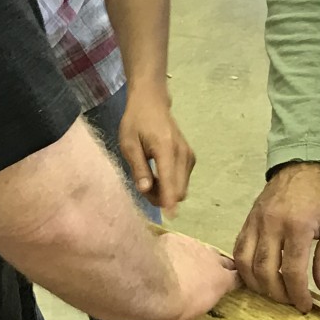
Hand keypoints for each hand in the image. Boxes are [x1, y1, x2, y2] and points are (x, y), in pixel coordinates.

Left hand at [119, 88, 195, 216]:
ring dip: (166, 192)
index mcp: (166, 148)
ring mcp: (189, 155)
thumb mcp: (129, 143)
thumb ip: (139, 167)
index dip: (169, 201)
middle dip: (162, 197)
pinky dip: (171, 184)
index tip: (169, 217)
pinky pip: (183, 180)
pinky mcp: (190, 157)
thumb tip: (145, 190)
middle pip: (179, 189)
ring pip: (182, 187)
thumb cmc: (136, 122)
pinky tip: (158, 174)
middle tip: (143, 187)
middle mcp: (182, 153)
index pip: (170, 180)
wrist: (152, 103)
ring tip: (148, 178)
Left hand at [157, 230, 239, 319]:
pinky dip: (177, 250)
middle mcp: (211, 259)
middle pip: (222, 260)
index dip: (234, 279)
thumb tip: (202, 295)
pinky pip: (180, 243)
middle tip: (210, 274)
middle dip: (219, 266)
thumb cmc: (175, 308)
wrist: (151, 284)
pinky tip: (167, 256)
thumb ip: (204, 298)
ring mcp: (193, 245)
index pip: (236, 277)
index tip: (231, 283)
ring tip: (188, 264)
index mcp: (220, 280)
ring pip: (202, 249)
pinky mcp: (175, 238)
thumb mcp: (195, 312)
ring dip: (198, 257)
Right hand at [234, 163, 319, 312]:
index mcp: (298, 227)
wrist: (302, 164)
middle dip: (277, 294)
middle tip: (289, 301)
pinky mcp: (248, 220)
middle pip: (265, 271)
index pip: (292, 271)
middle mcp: (273, 225)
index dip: (297, 294)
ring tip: (272, 292)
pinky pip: (239, 249)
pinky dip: (244, 268)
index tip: (304, 306)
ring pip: (246, 263)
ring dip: (257, 284)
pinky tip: (256, 276)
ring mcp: (256, 222)